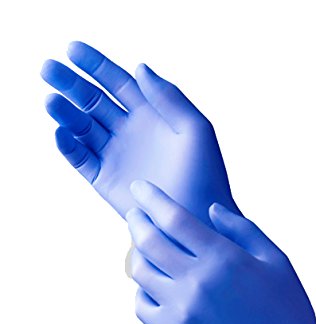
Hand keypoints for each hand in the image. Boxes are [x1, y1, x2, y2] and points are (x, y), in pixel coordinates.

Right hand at [41, 42, 237, 221]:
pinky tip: (61, 133)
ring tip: (51, 101)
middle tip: (48, 68)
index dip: (96, 65)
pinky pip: (80, 158)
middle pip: (92, 101)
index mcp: (151, 114)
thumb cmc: (205, 174)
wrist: (198, 218)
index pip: (118, 83)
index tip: (72, 50)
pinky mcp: (104, 179)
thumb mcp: (196, 129)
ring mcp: (115, 154)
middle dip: (70, 84)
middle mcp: (129, 131)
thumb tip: (139, 68)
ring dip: (65, 112)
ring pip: (81, 127)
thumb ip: (169, 98)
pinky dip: (68, 146)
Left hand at [126, 180, 315, 323]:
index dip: (152, 198)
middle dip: (136, 221)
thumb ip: (244, 230)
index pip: (173, 218)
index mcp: (223, 259)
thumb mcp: (277, 261)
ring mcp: (181, 312)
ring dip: (137, 255)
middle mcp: (196, 282)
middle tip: (135, 214)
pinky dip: (142, 291)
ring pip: (140, 273)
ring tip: (144, 249)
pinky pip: (141, 307)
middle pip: (148, 242)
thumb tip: (211, 208)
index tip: (139, 188)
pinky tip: (152, 285)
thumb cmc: (287, 313)